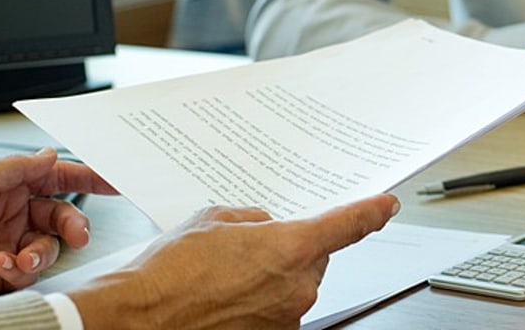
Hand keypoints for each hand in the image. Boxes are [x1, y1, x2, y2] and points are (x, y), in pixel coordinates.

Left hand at [0, 148, 116, 304]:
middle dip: (73, 225)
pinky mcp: (3, 272)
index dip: (86, 178)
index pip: (54, 176)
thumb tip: (50, 155)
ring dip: (43, 253)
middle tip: (77, 235)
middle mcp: (10, 213)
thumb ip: (18, 167)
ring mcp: (8, 243)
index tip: (112, 182)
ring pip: (49, 245)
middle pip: (60, 215)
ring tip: (24, 259)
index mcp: (5, 185)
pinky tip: (2, 267)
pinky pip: (30, 271)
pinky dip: (21, 270)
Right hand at [68, 194, 398, 329]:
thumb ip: (252, 218)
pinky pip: (277, 312)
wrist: (137, 321)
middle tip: (248, 251)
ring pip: (294, 287)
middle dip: (289, 250)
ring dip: (270, 279)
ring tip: (223, 279)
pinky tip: (224, 299)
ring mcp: (286, 318)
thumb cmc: (167, 274)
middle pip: (315, 258)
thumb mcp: (212, 220)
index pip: (349, 224)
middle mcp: (297, 286)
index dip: (372, 212)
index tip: (386, 206)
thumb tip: (263, 224)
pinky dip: (258, 304)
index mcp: (291, 247)